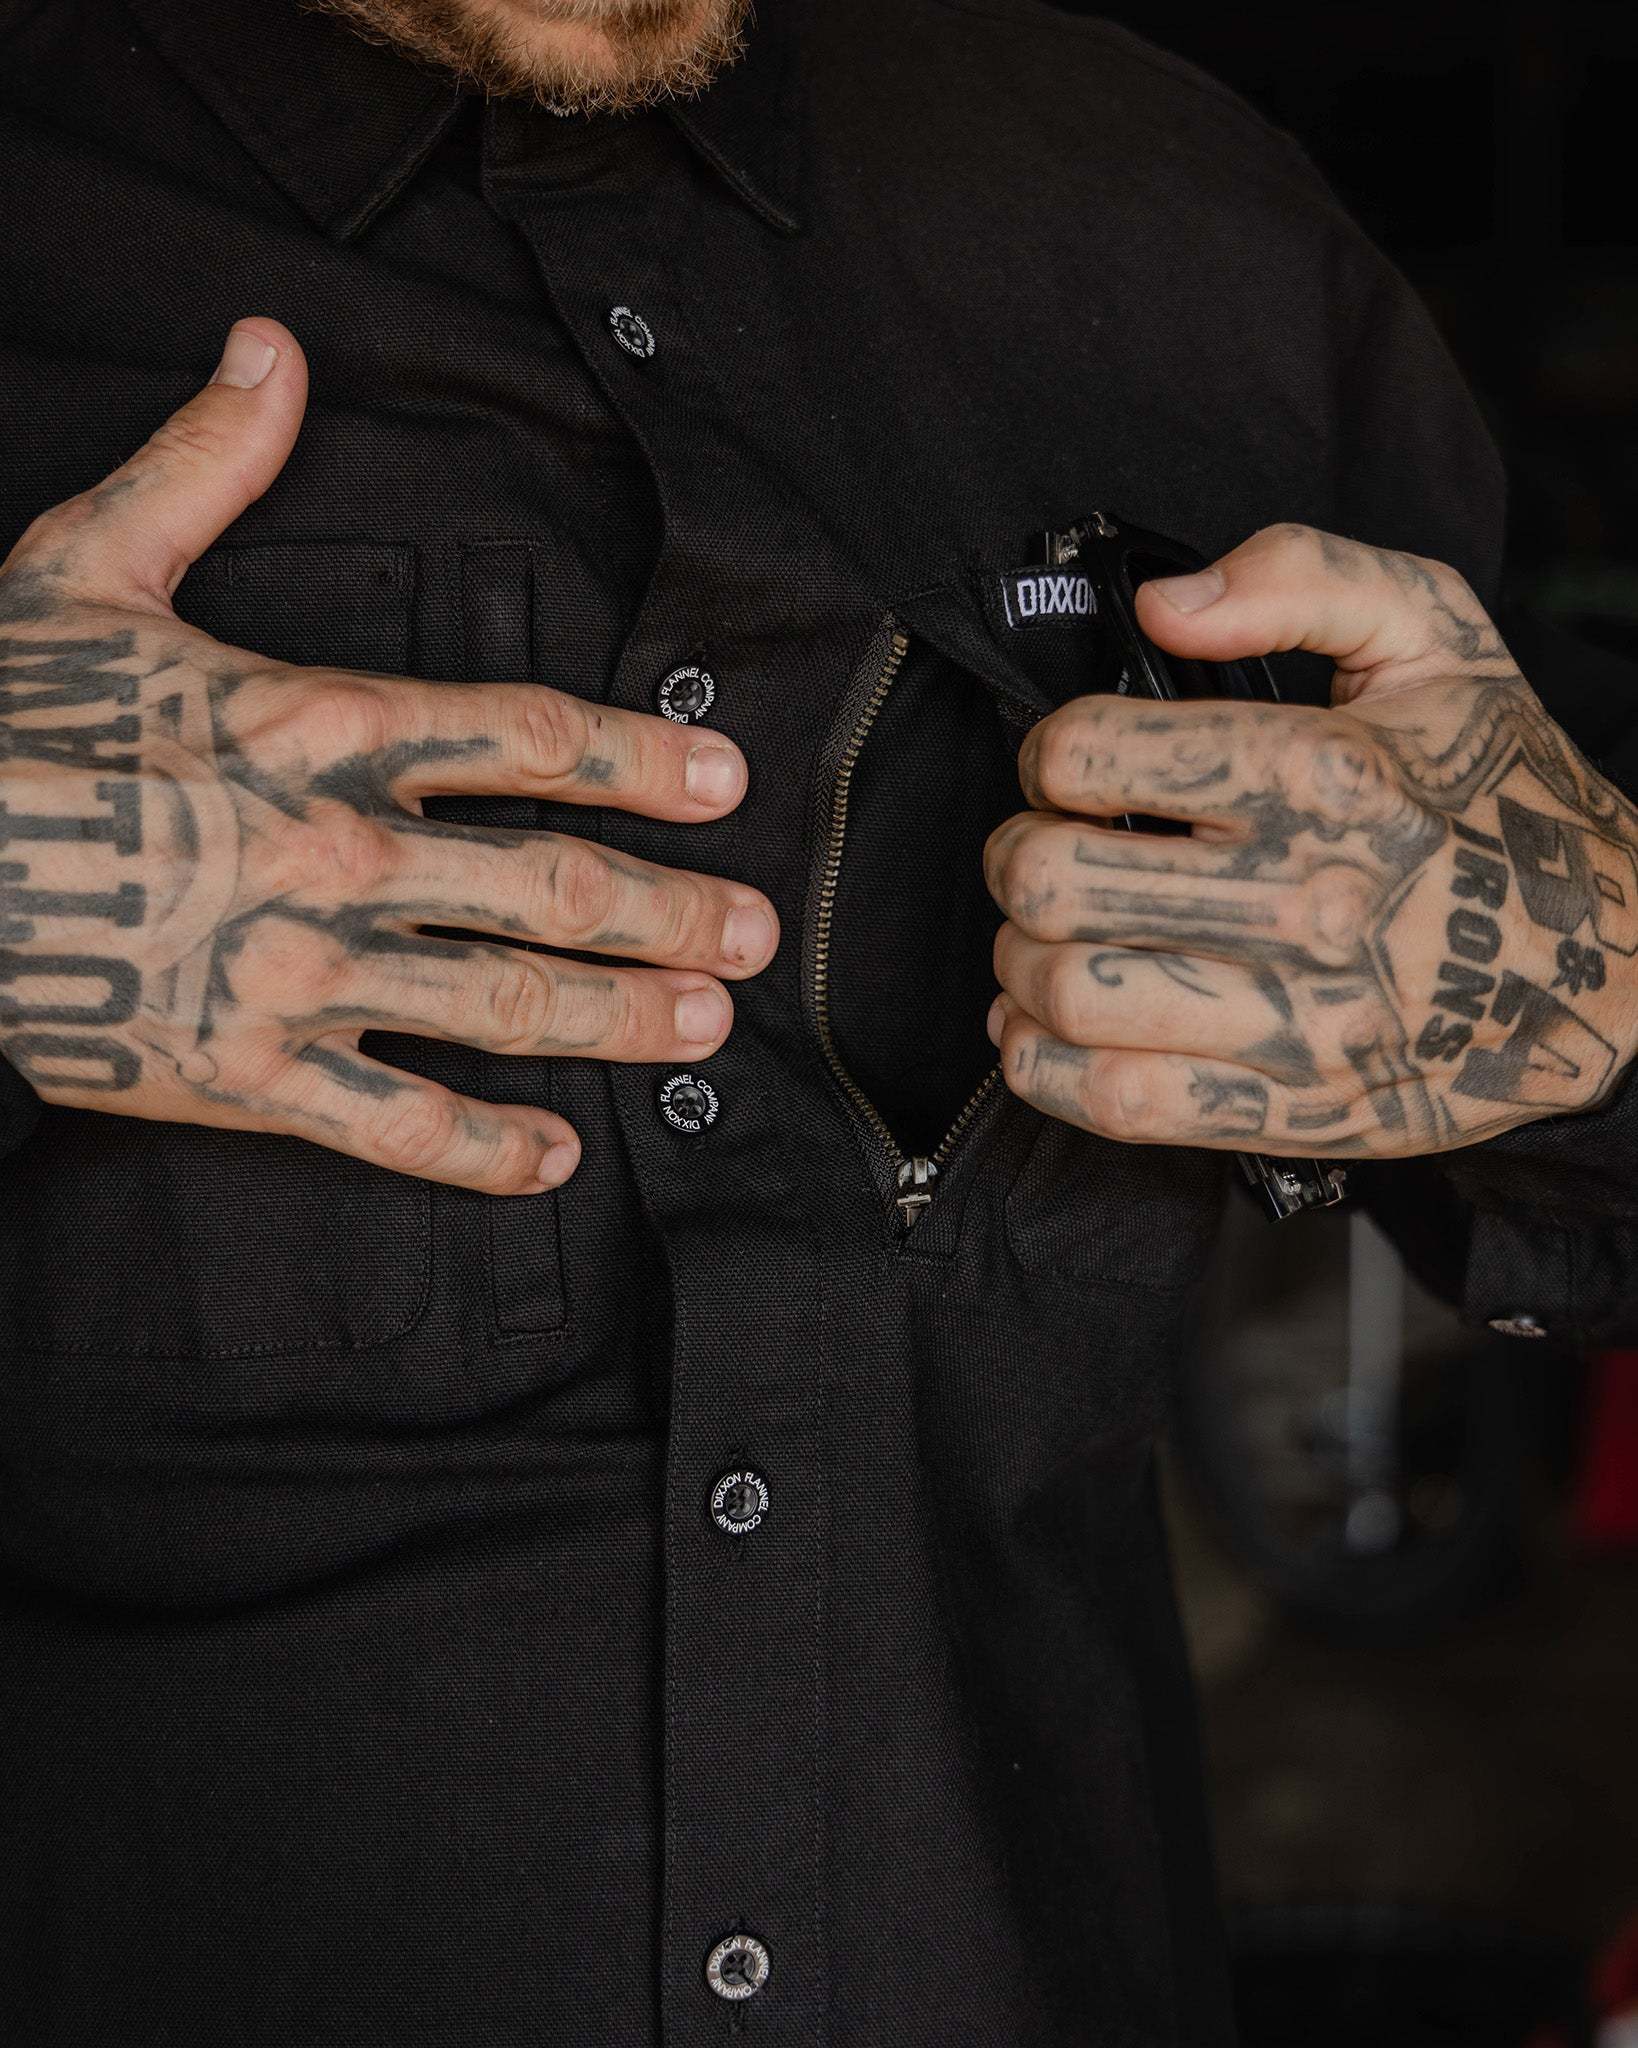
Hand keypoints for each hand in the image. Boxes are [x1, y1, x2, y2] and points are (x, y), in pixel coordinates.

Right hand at [0, 318, 777, 1191]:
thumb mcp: (90, 565)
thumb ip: (205, 463)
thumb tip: (270, 348)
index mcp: (319, 727)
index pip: (529, 738)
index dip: (645, 760)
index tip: (723, 779)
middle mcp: (335, 852)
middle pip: (553, 886)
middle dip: (673, 912)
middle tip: (757, 935)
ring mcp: (297, 973)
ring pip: (501, 1007)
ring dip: (621, 1020)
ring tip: (705, 1030)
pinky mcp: (244, 1075)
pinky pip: (390, 1128)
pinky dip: (481, 1151)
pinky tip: (554, 1155)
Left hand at [984, 522, 1637, 1159]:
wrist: (1614, 968)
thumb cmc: (1503, 794)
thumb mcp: (1439, 638)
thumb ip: (1304, 573)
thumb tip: (1163, 603)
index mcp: (1327, 772)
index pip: (1086, 752)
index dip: (1047, 753)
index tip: (1068, 767)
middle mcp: (1308, 897)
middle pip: (1051, 878)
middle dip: (1013, 857)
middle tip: (1035, 852)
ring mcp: (1300, 1015)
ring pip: (1067, 994)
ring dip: (1017, 965)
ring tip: (1041, 941)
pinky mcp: (1292, 1109)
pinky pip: (1112, 1101)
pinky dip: (1040, 1067)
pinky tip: (1041, 1030)